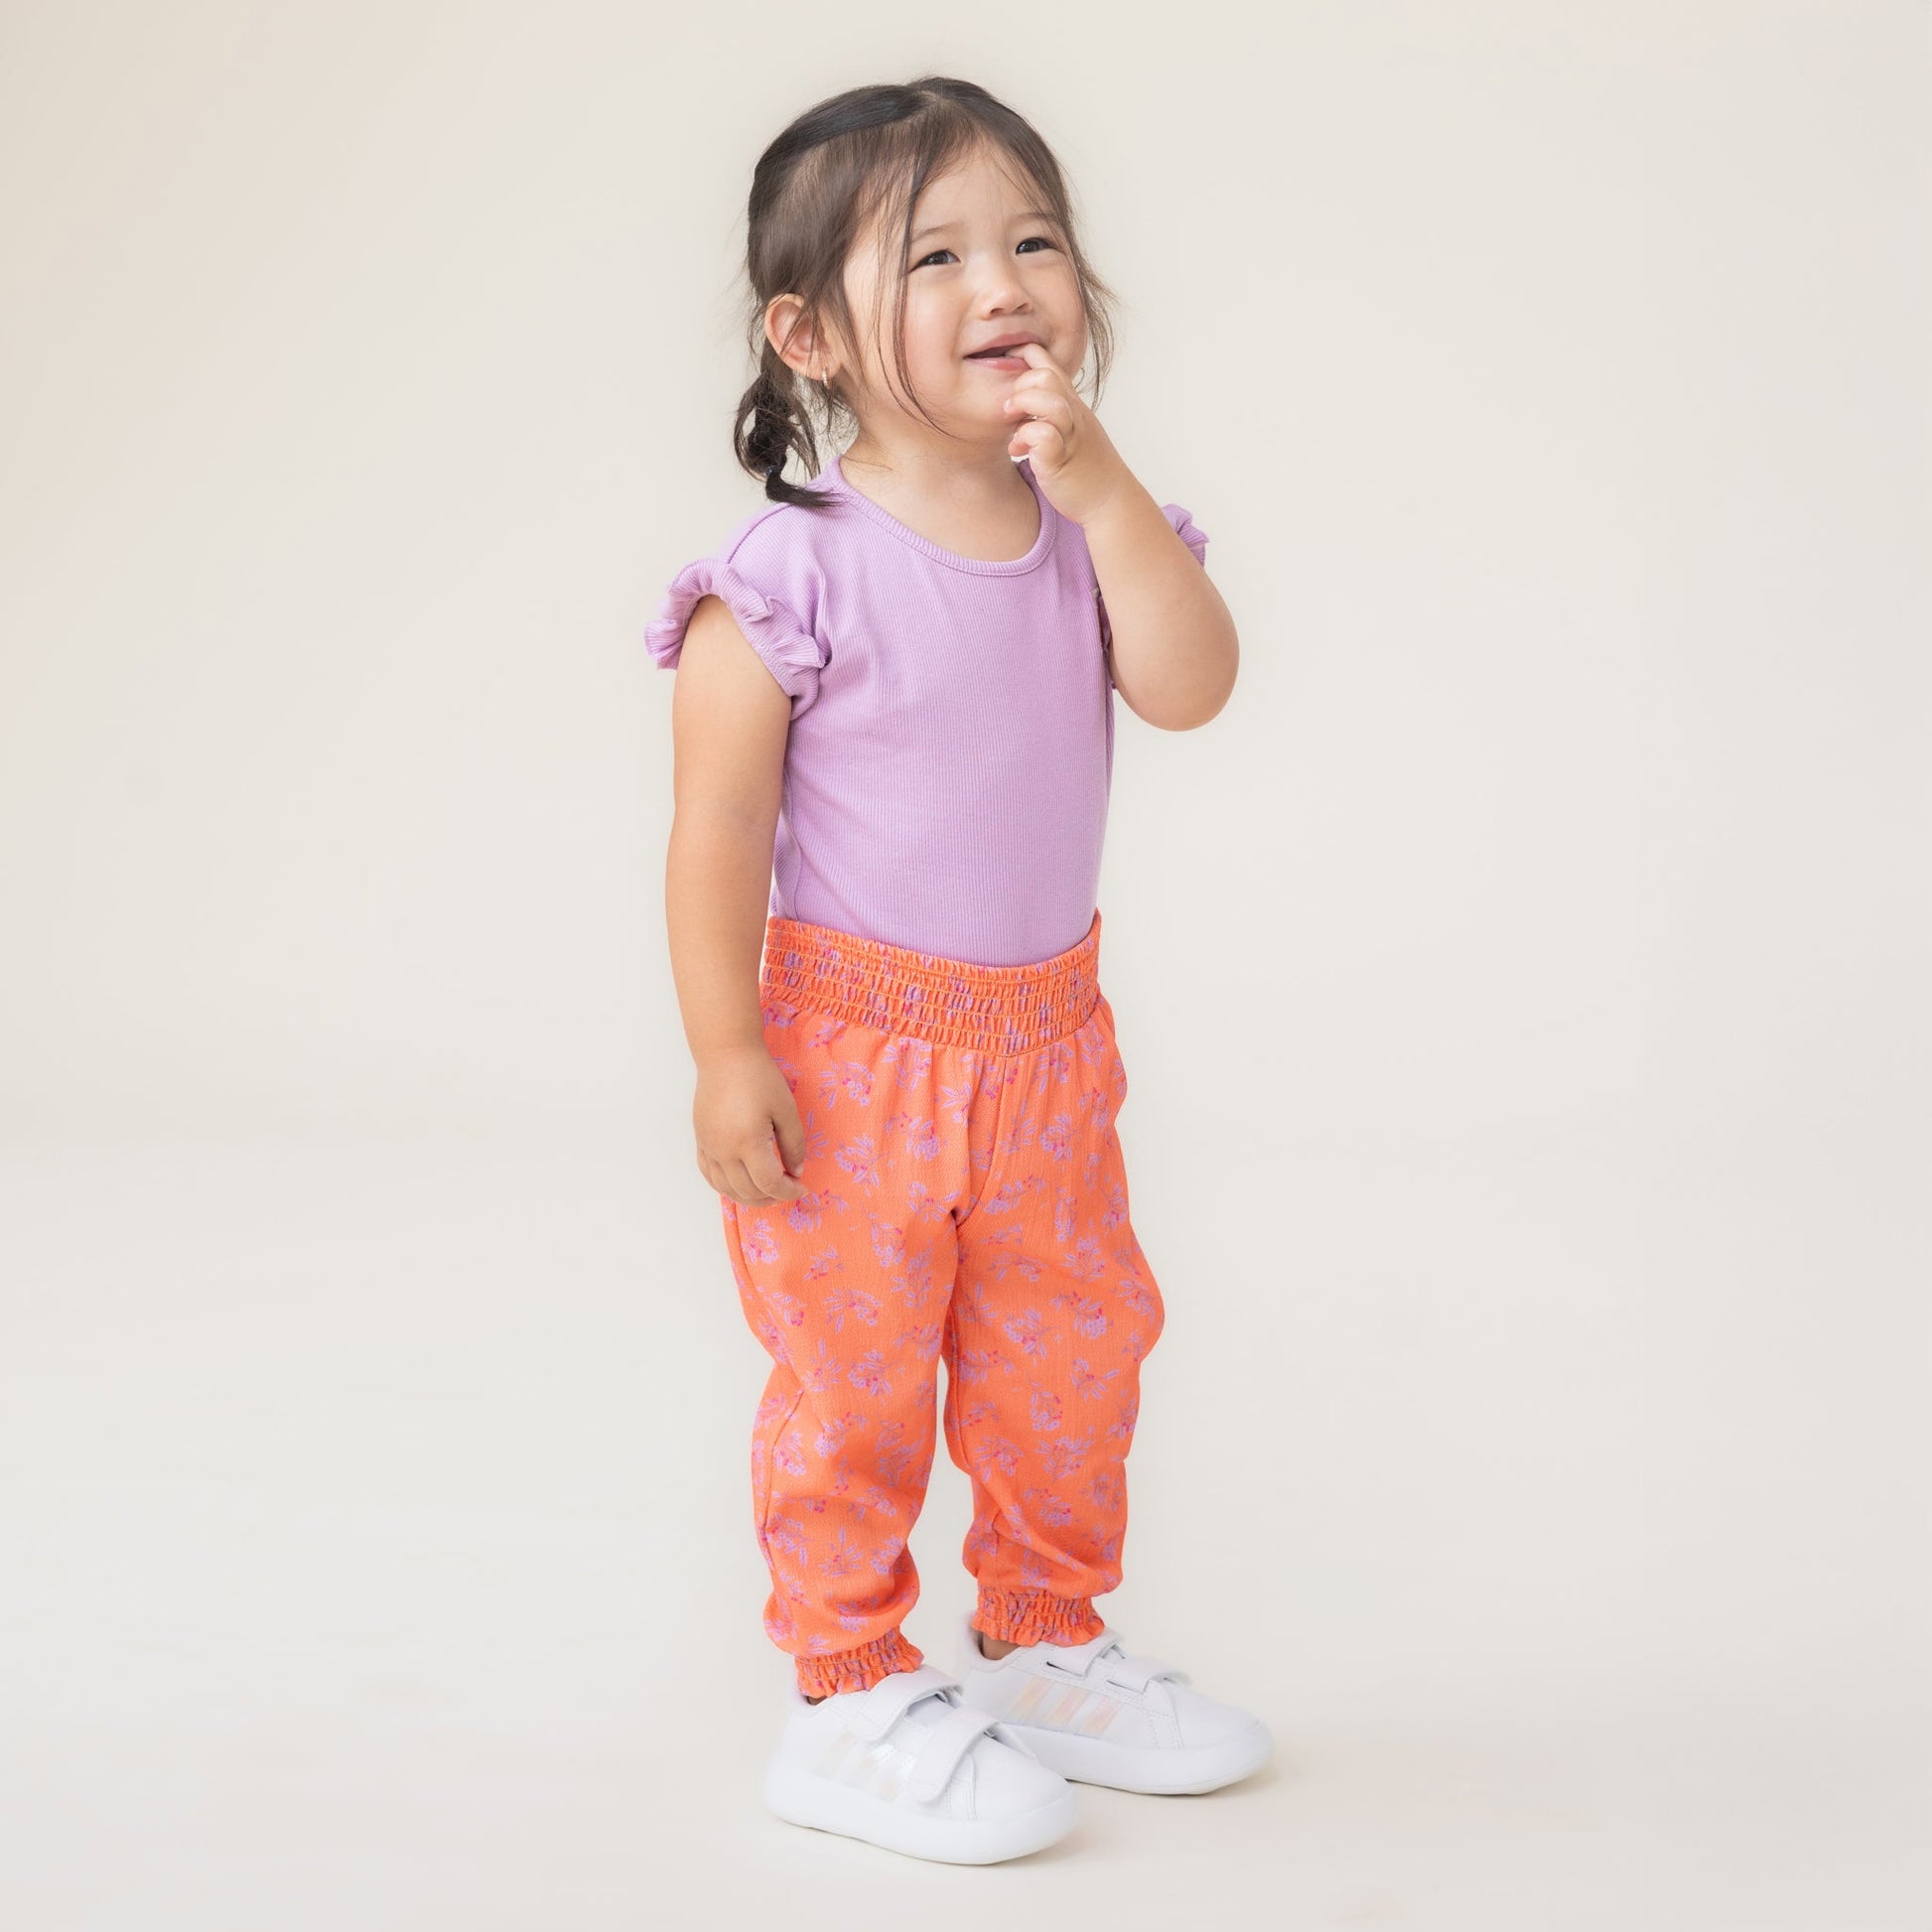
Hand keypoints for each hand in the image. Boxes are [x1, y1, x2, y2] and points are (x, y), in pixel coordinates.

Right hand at [693, 1043, 808, 1204]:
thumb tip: (796, 1171)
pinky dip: (725, 1186)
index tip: (801, 1187)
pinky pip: (709, 1175)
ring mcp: (708, 1147)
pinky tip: (741, 1184)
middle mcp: (723, 1150)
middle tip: (788, 1188)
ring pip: (725, 1188)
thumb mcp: (786, 1109)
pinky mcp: (700, 1141)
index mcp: (747, 1142)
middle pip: (747, 1191)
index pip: (768, 1183)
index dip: (788, 1192)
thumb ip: (793, 1145)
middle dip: (771, 1197)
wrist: (726, 1055)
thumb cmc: (759, 1077)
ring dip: (748, 1197)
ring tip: (768, 1192)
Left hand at [1000, 341, 1131, 524]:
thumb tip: (1016, 409)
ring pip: (1048, 401)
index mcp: (1072, 405)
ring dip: (1023, 408)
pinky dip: (1025, 437)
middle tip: (1009, 411)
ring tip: (1013, 428)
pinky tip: (1018, 450)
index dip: (1023, 358)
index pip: (1048, 364)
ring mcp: (1069, 437)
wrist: (1111, 501)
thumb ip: (1047, 415)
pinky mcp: (1060, 461)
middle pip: (1046, 375)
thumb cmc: (1086, 468)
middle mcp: (1073, 415)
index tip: (1007, 376)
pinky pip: (1043, 436)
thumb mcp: (1069, 431)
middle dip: (1019, 386)